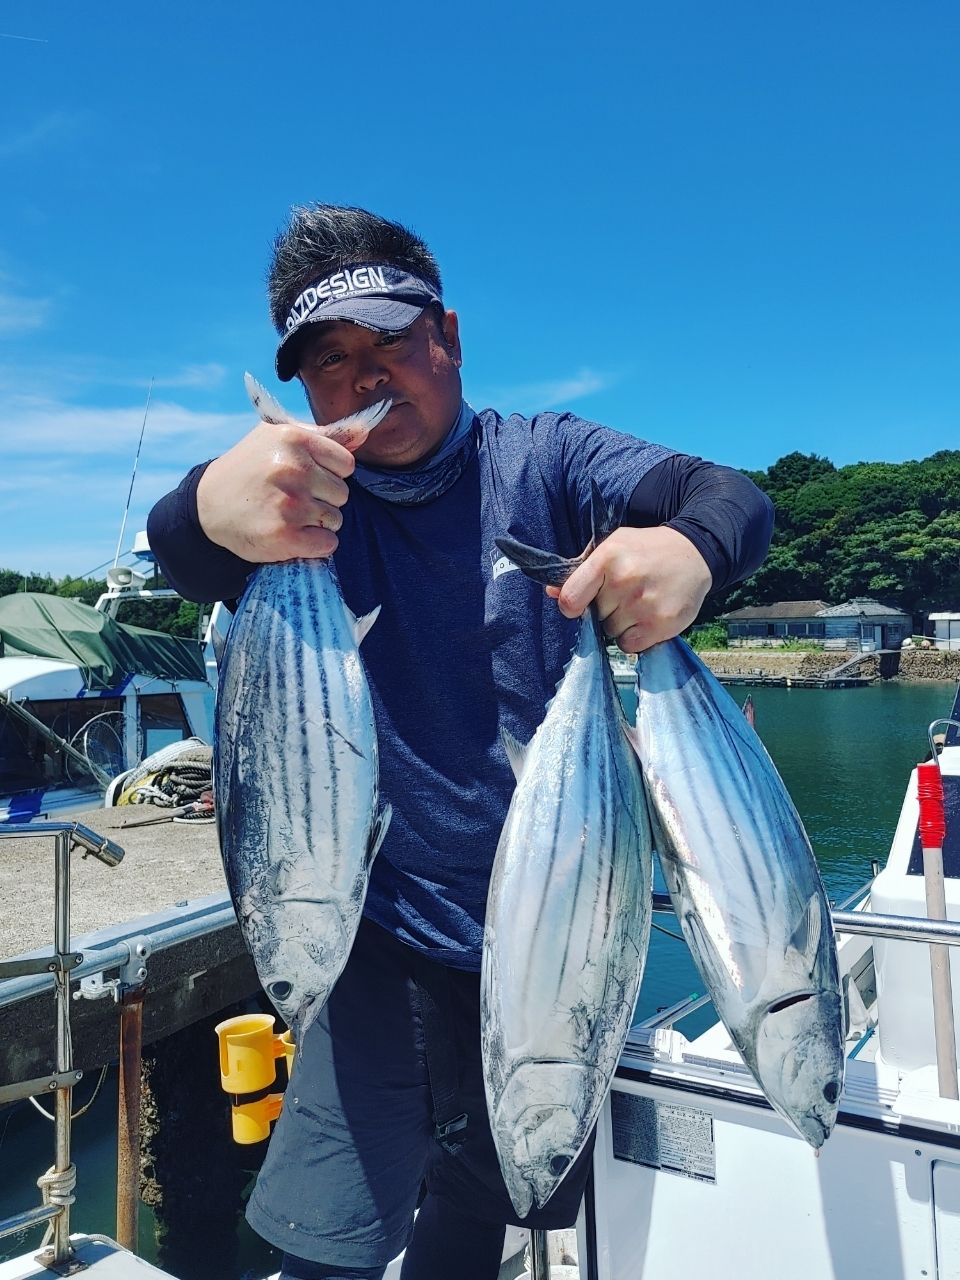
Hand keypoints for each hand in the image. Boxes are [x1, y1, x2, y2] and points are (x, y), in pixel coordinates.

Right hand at [196, 419, 356, 562]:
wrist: (207, 506)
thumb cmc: (251, 467)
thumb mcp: (280, 437)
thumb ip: (326, 436)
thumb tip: (365, 432)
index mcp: (294, 438)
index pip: (347, 464)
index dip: (330, 473)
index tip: (306, 476)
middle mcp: (293, 468)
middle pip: (343, 493)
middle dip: (322, 498)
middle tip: (291, 497)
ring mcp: (289, 504)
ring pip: (335, 520)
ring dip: (317, 522)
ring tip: (287, 514)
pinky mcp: (284, 536)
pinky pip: (327, 544)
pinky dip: (315, 545)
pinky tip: (292, 534)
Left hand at [547, 526, 712, 653]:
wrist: (695, 552)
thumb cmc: (646, 550)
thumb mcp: (612, 547)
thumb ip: (580, 570)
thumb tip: (551, 593)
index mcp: (608, 557)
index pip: (570, 599)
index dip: (572, 606)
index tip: (579, 604)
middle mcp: (625, 580)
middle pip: (594, 616)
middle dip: (605, 609)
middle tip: (625, 593)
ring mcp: (645, 604)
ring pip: (611, 632)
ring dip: (621, 624)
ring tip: (639, 603)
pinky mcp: (663, 624)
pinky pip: (629, 646)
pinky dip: (635, 637)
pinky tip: (647, 617)